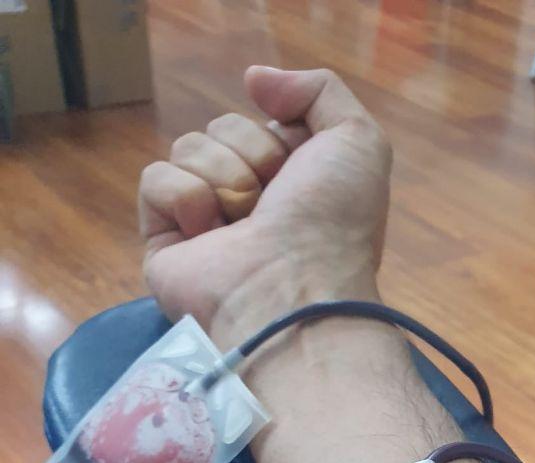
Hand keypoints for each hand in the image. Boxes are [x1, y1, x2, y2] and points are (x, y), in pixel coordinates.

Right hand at [138, 67, 391, 342]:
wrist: (294, 289)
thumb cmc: (334, 225)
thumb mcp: (357, 141)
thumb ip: (319, 90)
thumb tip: (254, 78)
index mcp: (293, 186)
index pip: (264, 122)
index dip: (282, 135)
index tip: (301, 171)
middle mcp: (250, 205)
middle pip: (223, 128)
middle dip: (251, 153)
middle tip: (272, 202)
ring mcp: (205, 225)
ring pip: (188, 147)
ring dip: (223, 176)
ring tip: (244, 225)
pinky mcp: (165, 245)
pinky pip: (155, 180)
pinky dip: (184, 197)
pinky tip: (209, 235)